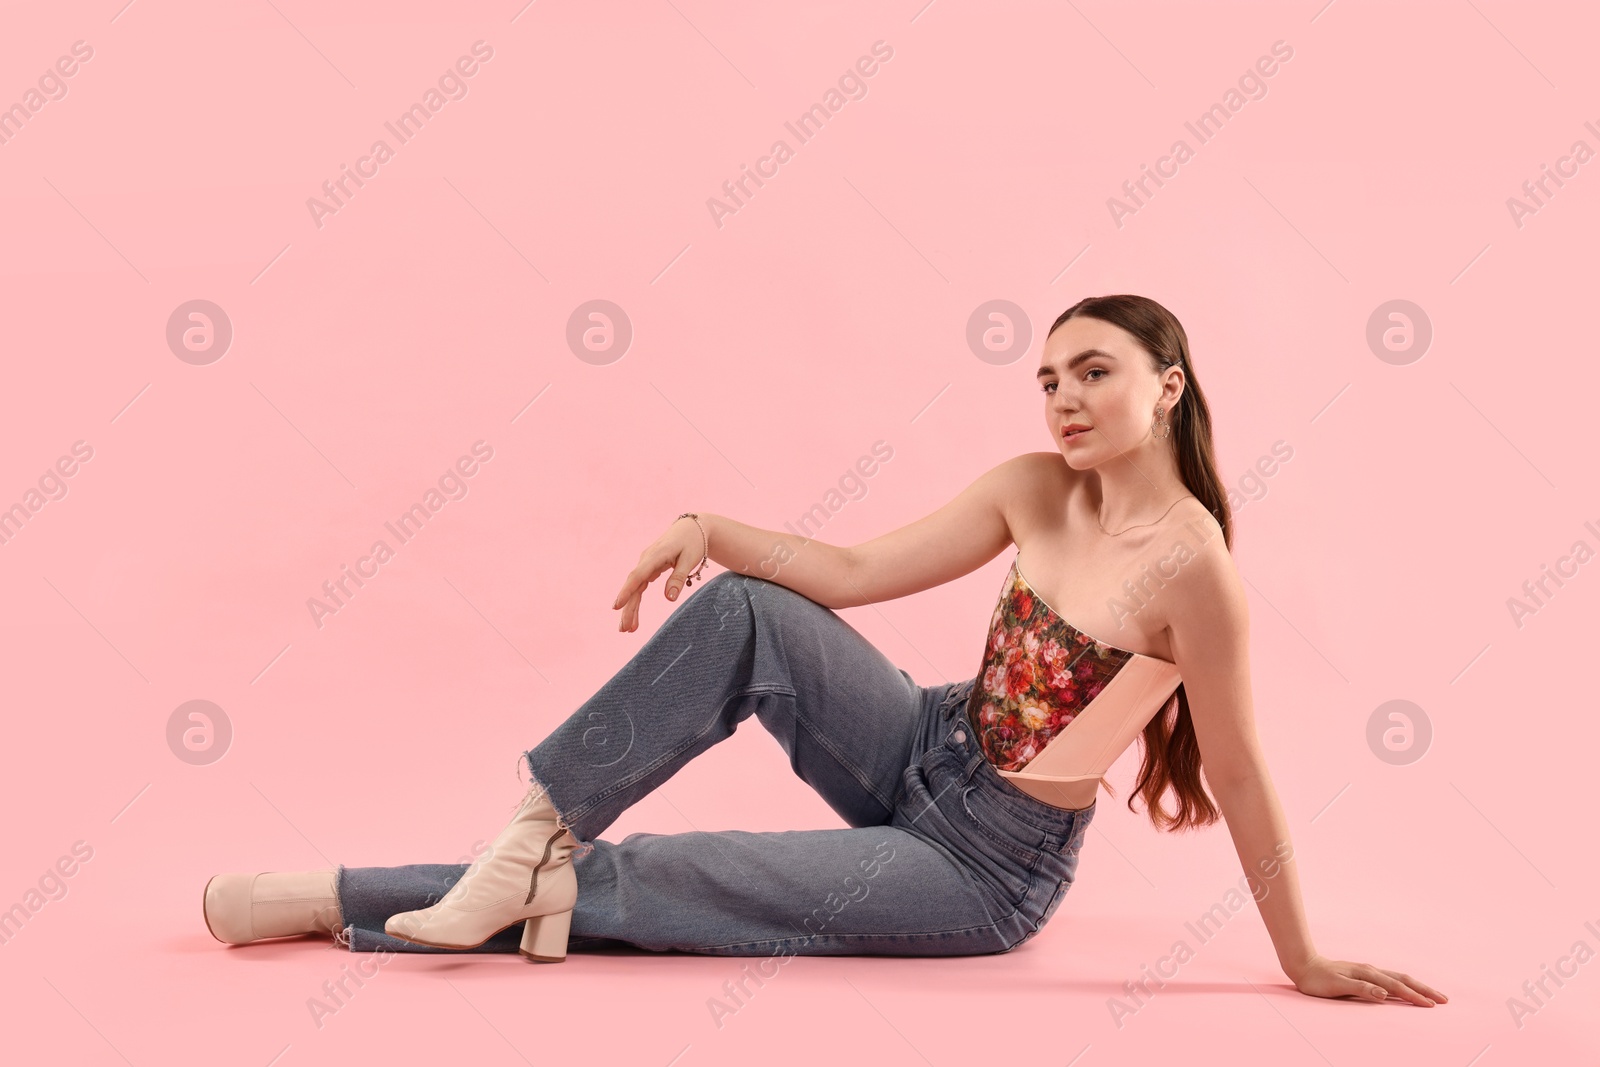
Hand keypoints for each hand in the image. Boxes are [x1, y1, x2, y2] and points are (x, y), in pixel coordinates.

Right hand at [610, 516, 706, 631]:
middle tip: (624, 629)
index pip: (637, 576)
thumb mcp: (690, 559)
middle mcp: (646, 560)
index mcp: (655, 555)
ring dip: (631, 608)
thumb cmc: (693, 542)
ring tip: (628, 630)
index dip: (626, 591)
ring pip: (635, 588)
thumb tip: (669, 599)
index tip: (616, 606)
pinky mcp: (649, 568)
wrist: (692, 528)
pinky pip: (639, 587)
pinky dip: (636, 601)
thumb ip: (678, 578)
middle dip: (628, 608)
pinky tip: (634, 617)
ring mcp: (646, 564)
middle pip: (633, 586)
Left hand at [1287, 954, 1446, 1005]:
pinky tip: (1408, 991)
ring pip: (1399, 979)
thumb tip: (1384, 993)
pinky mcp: (1365, 976)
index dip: (1414, 996)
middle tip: (1444, 1000)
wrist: (1304, 965)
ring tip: (1432, 995)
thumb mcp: (1337, 985)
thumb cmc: (1318, 979)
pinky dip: (1404, 986)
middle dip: (1424, 990)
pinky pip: (1390, 980)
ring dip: (1417, 987)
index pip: (1396, 987)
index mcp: (1368, 974)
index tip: (1431, 1005)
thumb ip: (1361, 988)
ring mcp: (1369, 972)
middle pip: (1404, 980)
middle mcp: (1371, 971)